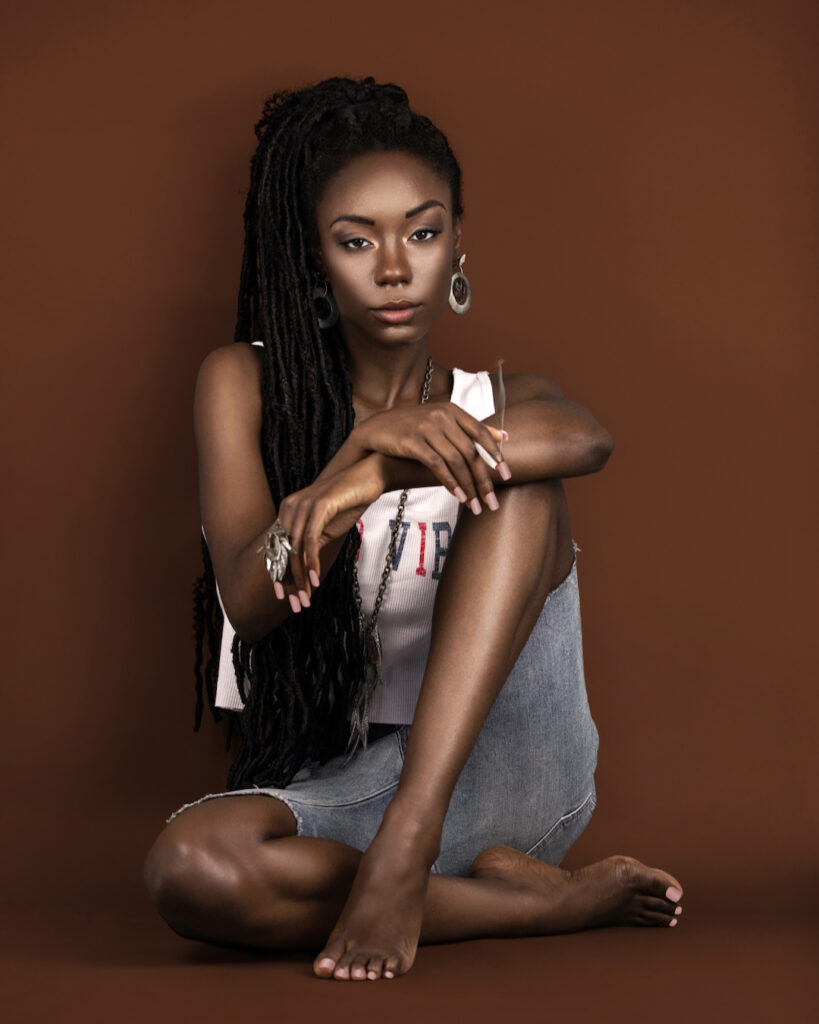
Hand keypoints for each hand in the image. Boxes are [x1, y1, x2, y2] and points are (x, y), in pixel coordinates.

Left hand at [272, 453, 386, 603]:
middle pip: (283, 552)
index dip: (279, 575)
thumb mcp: (326, 527)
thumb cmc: (348, 501)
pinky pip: (310, 540)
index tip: (284, 598)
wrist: (368, 477)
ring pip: (295, 549)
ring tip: (306, 598)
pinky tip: (316, 579)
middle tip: (297, 605)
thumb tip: (303, 569)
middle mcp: (289, 508)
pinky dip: (311, 563)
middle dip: (289, 582)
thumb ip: (311, 544)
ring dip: (300, 578)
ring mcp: (302, 505)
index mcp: (287, 512)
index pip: (278, 548)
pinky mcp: (318, 506)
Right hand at [354, 403, 510, 509]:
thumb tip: (505, 436)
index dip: (496, 455)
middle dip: (484, 480)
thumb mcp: (442, 420)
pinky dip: (450, 483)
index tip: (507, 476)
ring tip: (475, 506)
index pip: (481, 432)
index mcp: (452, 410)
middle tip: (493, 501)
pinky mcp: (412, 441)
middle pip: (471, 451)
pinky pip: (437, 465)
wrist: (375, 430)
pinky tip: (459, 496)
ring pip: (456, 461)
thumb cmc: (411, 427)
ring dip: (469, 487)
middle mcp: (442, 416)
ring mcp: (426, 428)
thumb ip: (471, 428)